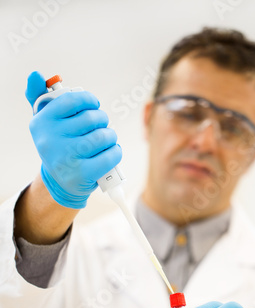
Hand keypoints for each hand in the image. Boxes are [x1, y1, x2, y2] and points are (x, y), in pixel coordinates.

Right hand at [26, 71, 121, 208]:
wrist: (60, 183)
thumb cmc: (57, 145)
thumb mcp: (45, 122)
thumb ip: (40, 96)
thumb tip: (35, 74)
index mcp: (42, 122)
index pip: (72, 100)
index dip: (89, 100)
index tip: (94, 105)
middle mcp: (51, 139)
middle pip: (92, 118)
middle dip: (102, 121)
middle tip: (101, 126)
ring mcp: (67, 158)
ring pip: (103, 136)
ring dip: (111, 136)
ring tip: (107, 140)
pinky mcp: (83, 173)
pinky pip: (110, 155)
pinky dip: (116, 152)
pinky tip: (111, 152)